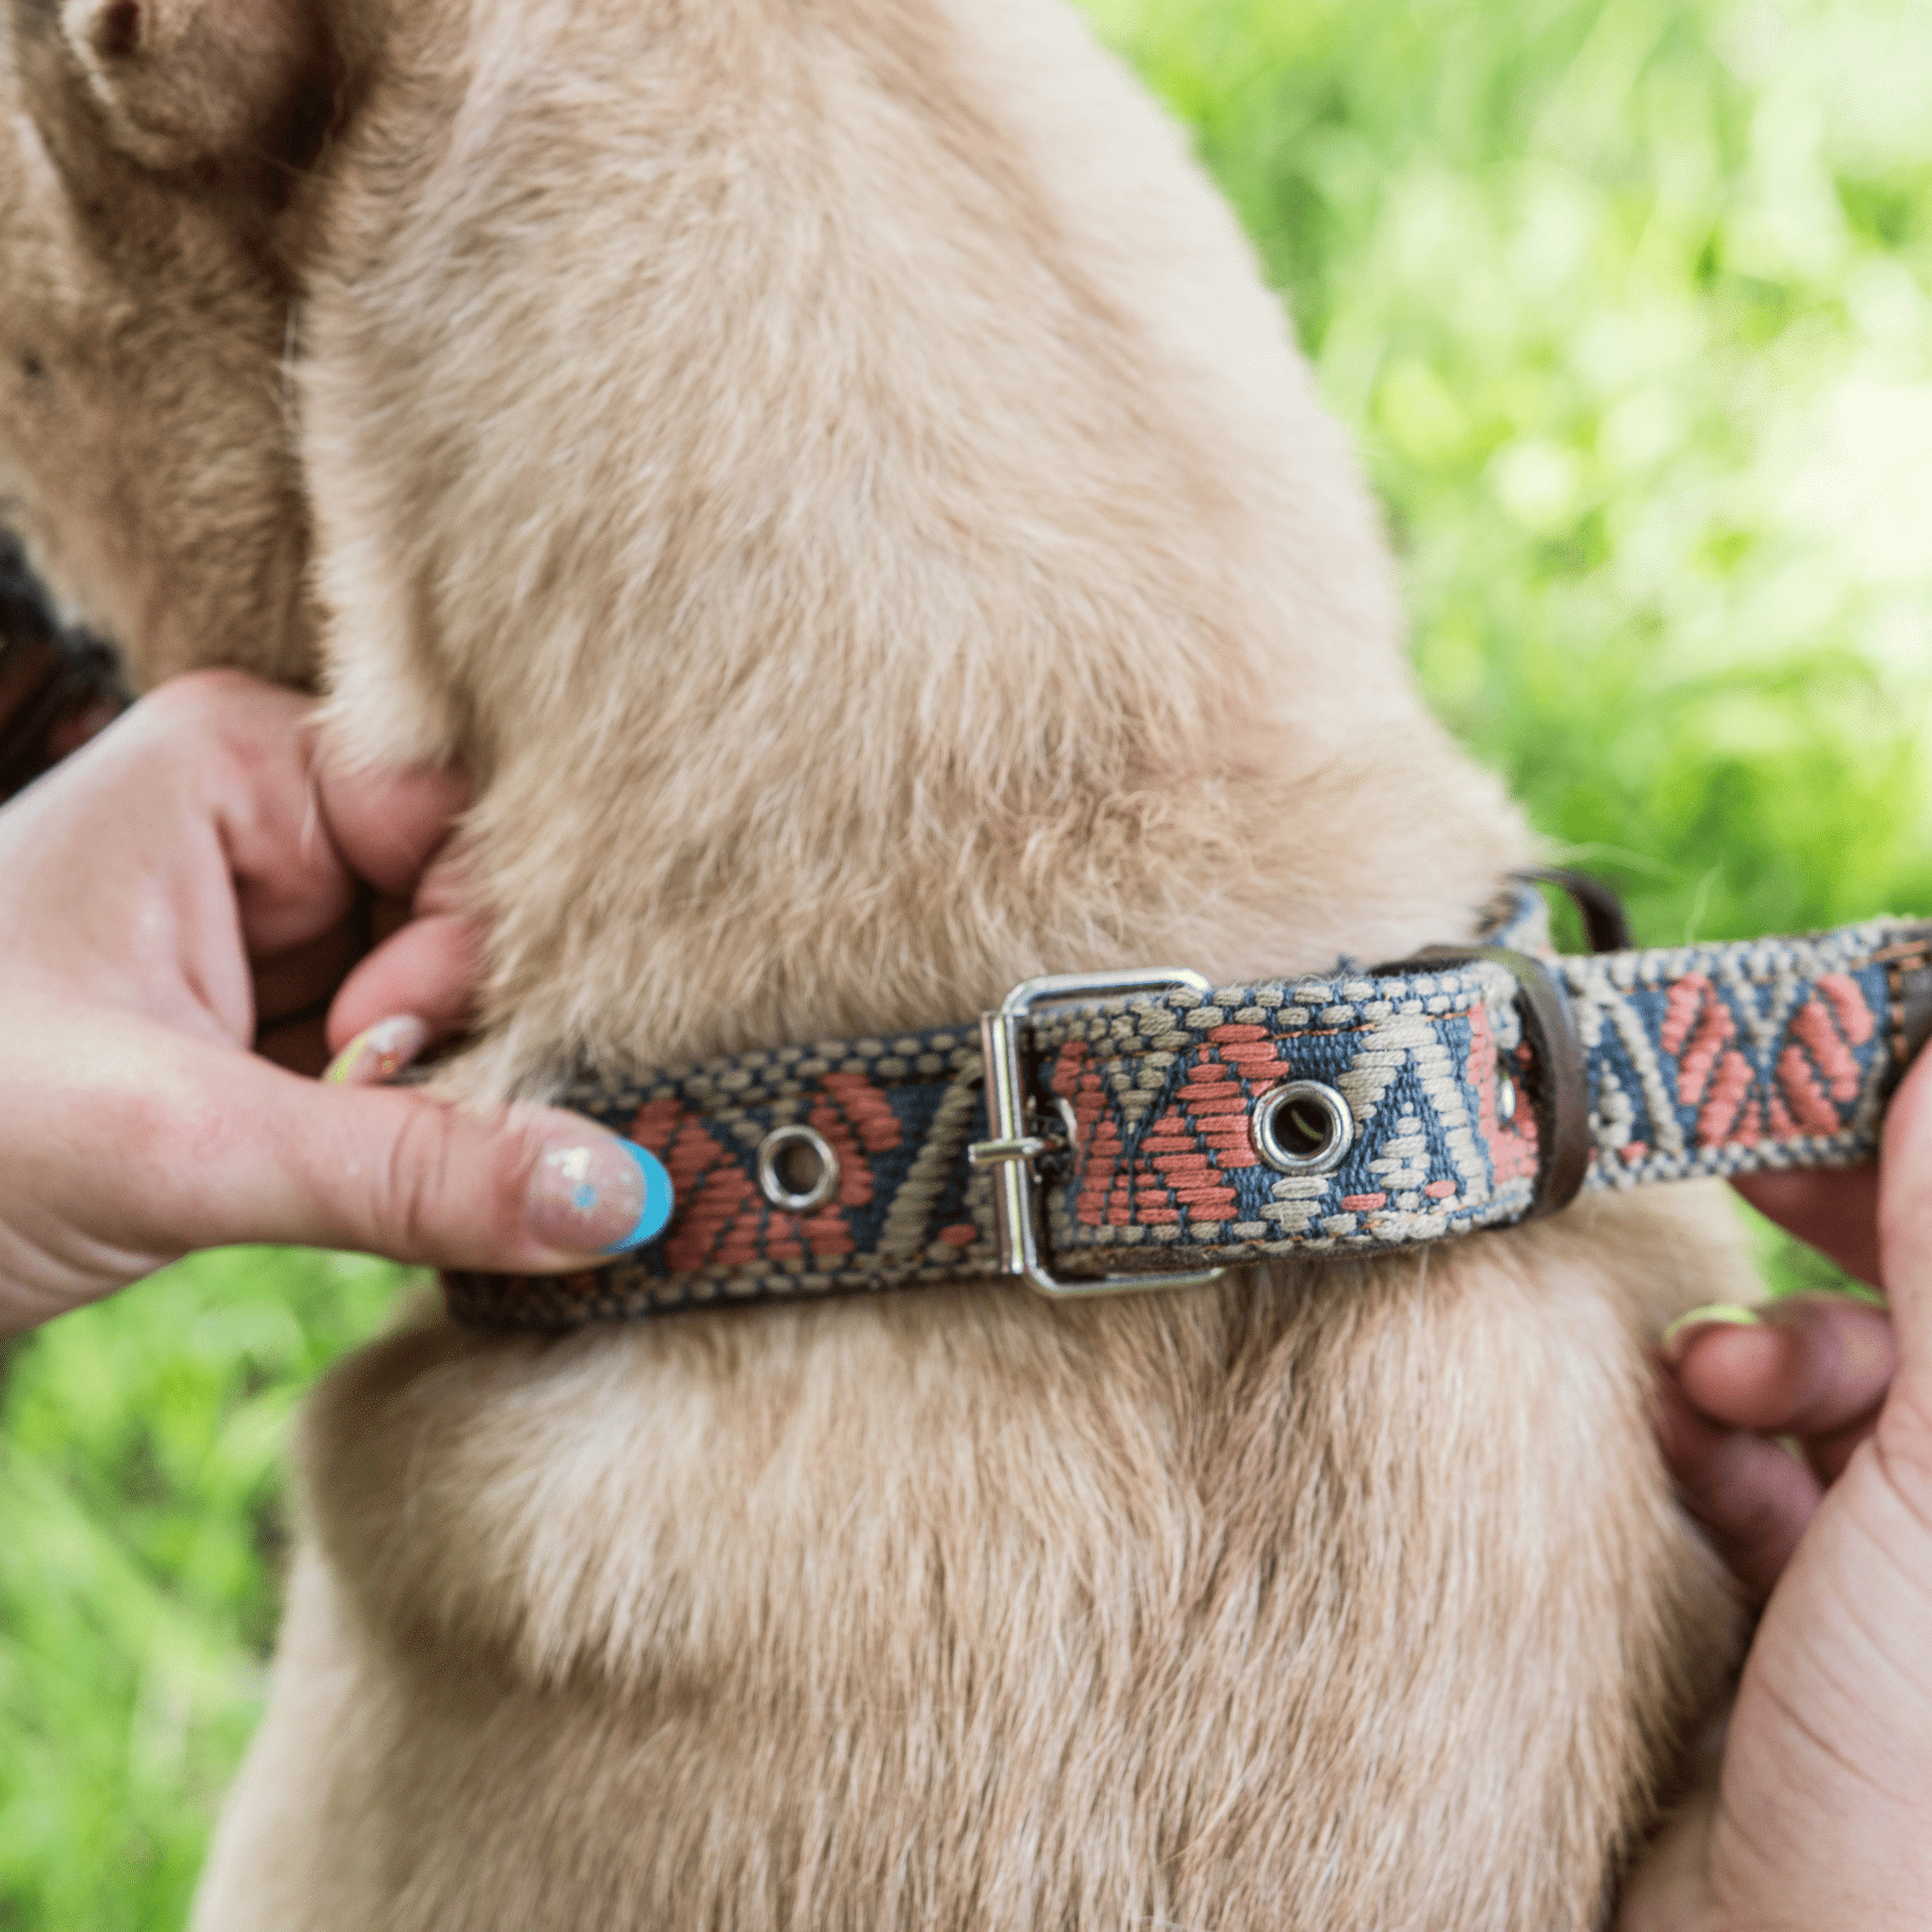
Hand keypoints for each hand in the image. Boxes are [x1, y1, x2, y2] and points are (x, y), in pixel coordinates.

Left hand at [0, 670, 666, 1334]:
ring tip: (325, 1139)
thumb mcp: (176, 1148)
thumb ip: (414, 1173)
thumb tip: (633, 1198)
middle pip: (482, 904)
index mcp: (243, 762)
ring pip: (464, 987)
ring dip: (441, 1084)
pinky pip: (421, 1048)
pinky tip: (362, 1157)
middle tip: (352, 1109)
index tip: (394, 1055)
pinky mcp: (285, 1008)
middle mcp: (279, 818)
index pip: (469, 819)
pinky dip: (417, 1119)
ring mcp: (285, 916)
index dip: (473, 940)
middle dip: (457, 1025)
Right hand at [1621, 1055, 1931, 1930]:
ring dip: (1756, 1358)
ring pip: (1831, 1379)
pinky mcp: (1798, 1604)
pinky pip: (1751, 1468)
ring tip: (1710, 1387)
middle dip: (1837, 1237)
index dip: (1914, 1147)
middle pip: (1923, 1304)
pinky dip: (1708, 1445)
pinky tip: (1689, 1464)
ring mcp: (1904, 1561)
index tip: (1838, 1059)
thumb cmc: (1925, 1766)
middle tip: (1743, 1165)